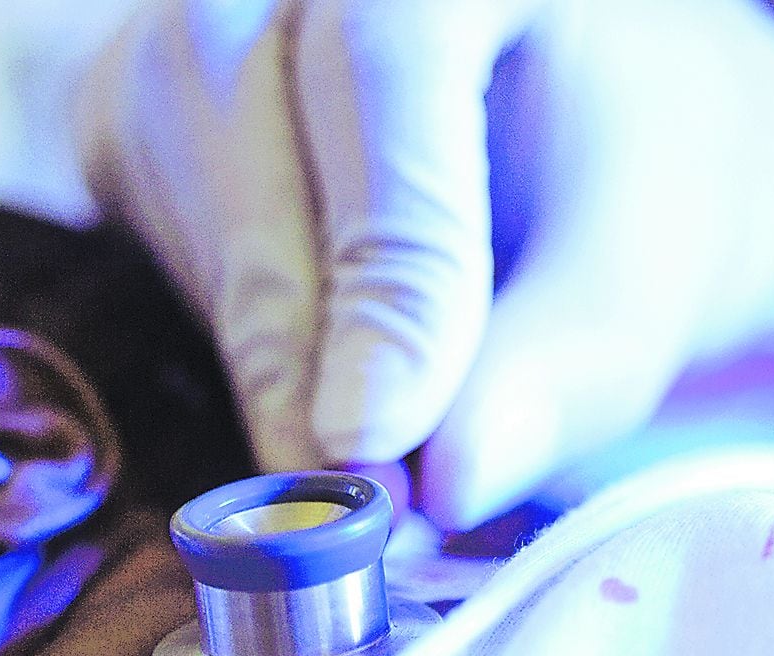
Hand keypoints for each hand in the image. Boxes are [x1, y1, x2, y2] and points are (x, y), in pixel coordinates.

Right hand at [83, 0, 773, 527]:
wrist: (594, 153)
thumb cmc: (633, 203)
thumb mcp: (636, 292)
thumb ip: (552, 379)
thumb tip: (442, 486)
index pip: (392, 62)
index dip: (380, 257)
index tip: (374, 438)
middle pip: (239, 95)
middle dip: (289, 318)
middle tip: (340, 490)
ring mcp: (218, 9)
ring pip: (164, 153)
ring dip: (251, 328)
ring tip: (344, 435)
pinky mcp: (151, 91)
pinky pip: (137, 198)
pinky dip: (219, 312)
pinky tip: (305, 361)